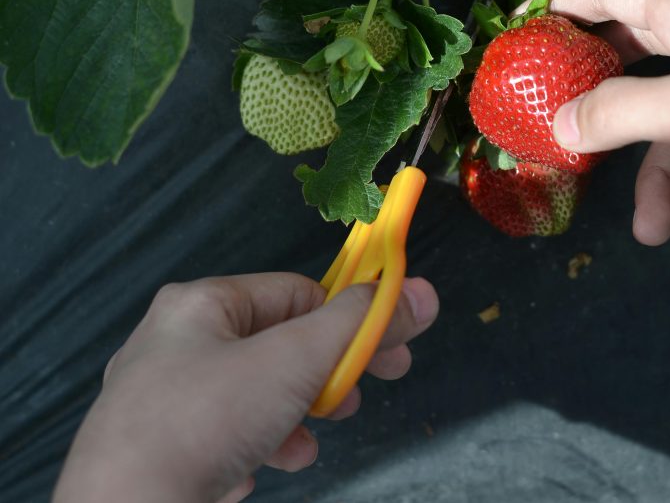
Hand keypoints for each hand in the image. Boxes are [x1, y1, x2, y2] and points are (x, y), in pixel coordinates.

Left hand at [54, 272, 438, 502]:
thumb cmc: (207, 420)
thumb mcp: (296, 361)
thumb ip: (360, 325)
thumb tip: (422, 293)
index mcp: (200, 305)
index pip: (296, 293)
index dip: (349, 319)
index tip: (389, 350)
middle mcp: (172, 343)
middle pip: (275, 345)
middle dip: (323, 375)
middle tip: (358, 401)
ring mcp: (158, 401)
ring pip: (251, 395)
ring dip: (291, 417)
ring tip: (306, 447)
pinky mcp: (154, 450)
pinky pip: (220, 436)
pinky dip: (250, 448)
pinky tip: (256, 471)